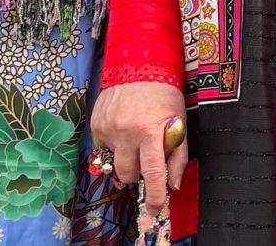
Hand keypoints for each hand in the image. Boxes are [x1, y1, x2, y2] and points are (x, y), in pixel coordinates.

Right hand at [90, 82, 187, 220]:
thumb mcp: (179, 122)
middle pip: (129, 174)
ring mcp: (108, 128)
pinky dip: (113, 147)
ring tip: (134, 143)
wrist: (139, 64)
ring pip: (113, 166)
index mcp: (151, 131)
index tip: (156, 210)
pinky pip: (102, 150)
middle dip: (138, 174)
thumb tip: (172, 185)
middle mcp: (127, 131)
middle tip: (145, 158)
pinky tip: (122, 129)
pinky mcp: (96, 124)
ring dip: (125, 162)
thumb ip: (177, 155)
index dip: (155, 196)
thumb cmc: (164, 95)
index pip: (153, 173)